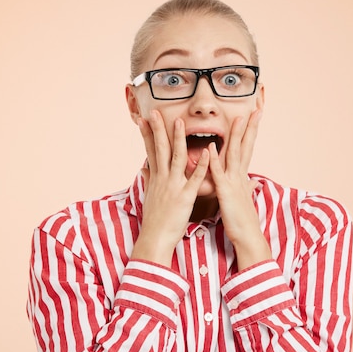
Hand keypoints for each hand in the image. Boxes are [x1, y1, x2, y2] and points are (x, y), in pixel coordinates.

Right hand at [131, 110, 209, 266]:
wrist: (155, 239)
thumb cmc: (154, 220)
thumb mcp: (149, 196)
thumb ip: (149, 179)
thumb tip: (144, 168)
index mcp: (156, 178)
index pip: (151, 151)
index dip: (147, 134)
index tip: (144, 118)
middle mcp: (162, 179)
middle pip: (159, 149)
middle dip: (158, 129)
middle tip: (155, 112)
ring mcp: (173, 187)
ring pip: (176, 158)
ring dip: (178, 139)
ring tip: (179, 122)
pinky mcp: (185, 197)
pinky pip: (195, 179)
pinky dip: (203, 165)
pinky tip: (209, 152)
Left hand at [208, 109, 271, 269]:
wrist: (247, 237)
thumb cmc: (242, 220)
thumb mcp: (243, 198)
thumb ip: (245, 186)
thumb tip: (252, 180)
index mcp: (241, 176)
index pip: (246, 148)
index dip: (250, 132)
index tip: (254, 117)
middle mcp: (240, 175)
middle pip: (245, 146)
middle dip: (250, 127)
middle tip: (255, 110)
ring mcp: (233, 183)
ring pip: (234, 154)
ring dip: (235, 137)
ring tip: (237, 119)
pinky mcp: (225, 193)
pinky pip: (219, 174)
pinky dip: (215, 161)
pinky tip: (211, 148)